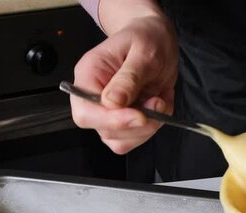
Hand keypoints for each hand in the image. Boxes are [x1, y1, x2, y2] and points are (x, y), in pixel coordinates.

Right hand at [71, 10, 177, 153]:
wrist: (156, 39)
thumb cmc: (146, 38)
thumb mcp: (143, 51)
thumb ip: (129, 77)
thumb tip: (112, 102)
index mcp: (88, 75)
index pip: (86, 112)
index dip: (111, 120)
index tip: (140, 116)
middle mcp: (93, 97)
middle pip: (104, 130)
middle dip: (136, 124)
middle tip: (157, 102)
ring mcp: (107, 112)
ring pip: (121, 140)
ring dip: (148, 126)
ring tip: (159, 99)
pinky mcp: (123, 121)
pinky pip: (134, 138)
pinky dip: (153, 127)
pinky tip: (158, 106)